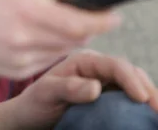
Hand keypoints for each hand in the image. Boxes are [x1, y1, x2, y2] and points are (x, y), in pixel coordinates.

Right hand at [0, 0, 121, 78]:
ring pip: (60, 52)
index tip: (112, 16)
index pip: (79, 22)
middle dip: (86, 29)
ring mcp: (18, 58)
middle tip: (84, 18)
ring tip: (55, 25)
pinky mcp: (11, 72)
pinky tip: (35, 37)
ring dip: (67, 39)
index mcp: (25, 8)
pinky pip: (43, 63)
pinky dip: (48, 50)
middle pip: (74, 40)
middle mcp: (24, 37)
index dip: (101, 20)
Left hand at [10, 50, 157, 128]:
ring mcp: (104, 83)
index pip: (114, 65)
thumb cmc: (35, 102)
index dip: (130, 79)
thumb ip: (67, 88)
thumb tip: (95, 87)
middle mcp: (97, 69)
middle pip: (130, 74)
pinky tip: (148, 116)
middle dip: (148, 89)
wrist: (31, 115)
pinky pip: (128, 99)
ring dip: (148, 97)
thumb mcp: (45, 94)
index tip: (141, 98)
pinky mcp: (108, 98)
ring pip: (134, 86)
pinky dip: (140, 106)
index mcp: (83, 61)